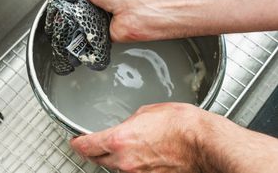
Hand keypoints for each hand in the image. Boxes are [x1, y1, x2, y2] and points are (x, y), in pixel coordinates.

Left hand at [70, 103, 206, 171]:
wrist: (202, 141)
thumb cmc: (180, 123)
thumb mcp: (147, 112)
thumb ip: (130, 122)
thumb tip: (126, 128)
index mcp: (120, 139)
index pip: (87, 145)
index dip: (77, 143)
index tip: (75, 140)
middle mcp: (125, 161)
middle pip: (98, 159)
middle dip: (95, 151)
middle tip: (96, 143)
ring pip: (116, 167)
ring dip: (116, 158)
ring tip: (129, 146)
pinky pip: (133, 172)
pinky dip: (132, 164)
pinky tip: (143, 154)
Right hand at [75, 0, 171, 42]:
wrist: (137, 11)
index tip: (62, 2)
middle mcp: (106, 2)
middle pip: (81, 9)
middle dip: (74, 11)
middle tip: (68, 13)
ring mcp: (107, 18)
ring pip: (85, 23)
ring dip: (80, 24)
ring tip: (76, 22)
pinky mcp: (108, 33)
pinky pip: (92, 37)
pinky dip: (87, 36)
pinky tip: (83, 33)